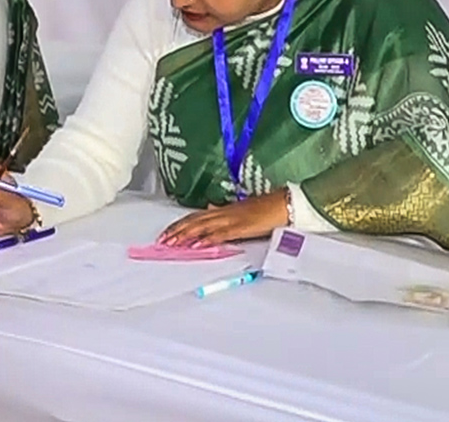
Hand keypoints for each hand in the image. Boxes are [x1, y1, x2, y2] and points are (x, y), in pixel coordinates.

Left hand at [158, 190, 289, 246]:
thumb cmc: (268, 209)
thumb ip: (225, 212)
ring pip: (203, 226)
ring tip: (172, 242)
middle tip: (161, 240)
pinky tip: (197, 244)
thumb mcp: (242, 210)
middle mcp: (224, 213)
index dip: (180, 224)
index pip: (196, 216)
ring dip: (186, 235)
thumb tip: (210, 209)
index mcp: (224, 210)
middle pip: (195, 220)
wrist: (286, 204)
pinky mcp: (242, 227)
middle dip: (177, 230)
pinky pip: (221, 233)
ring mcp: (232, 219)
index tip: (167, 232)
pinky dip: (207, 239)